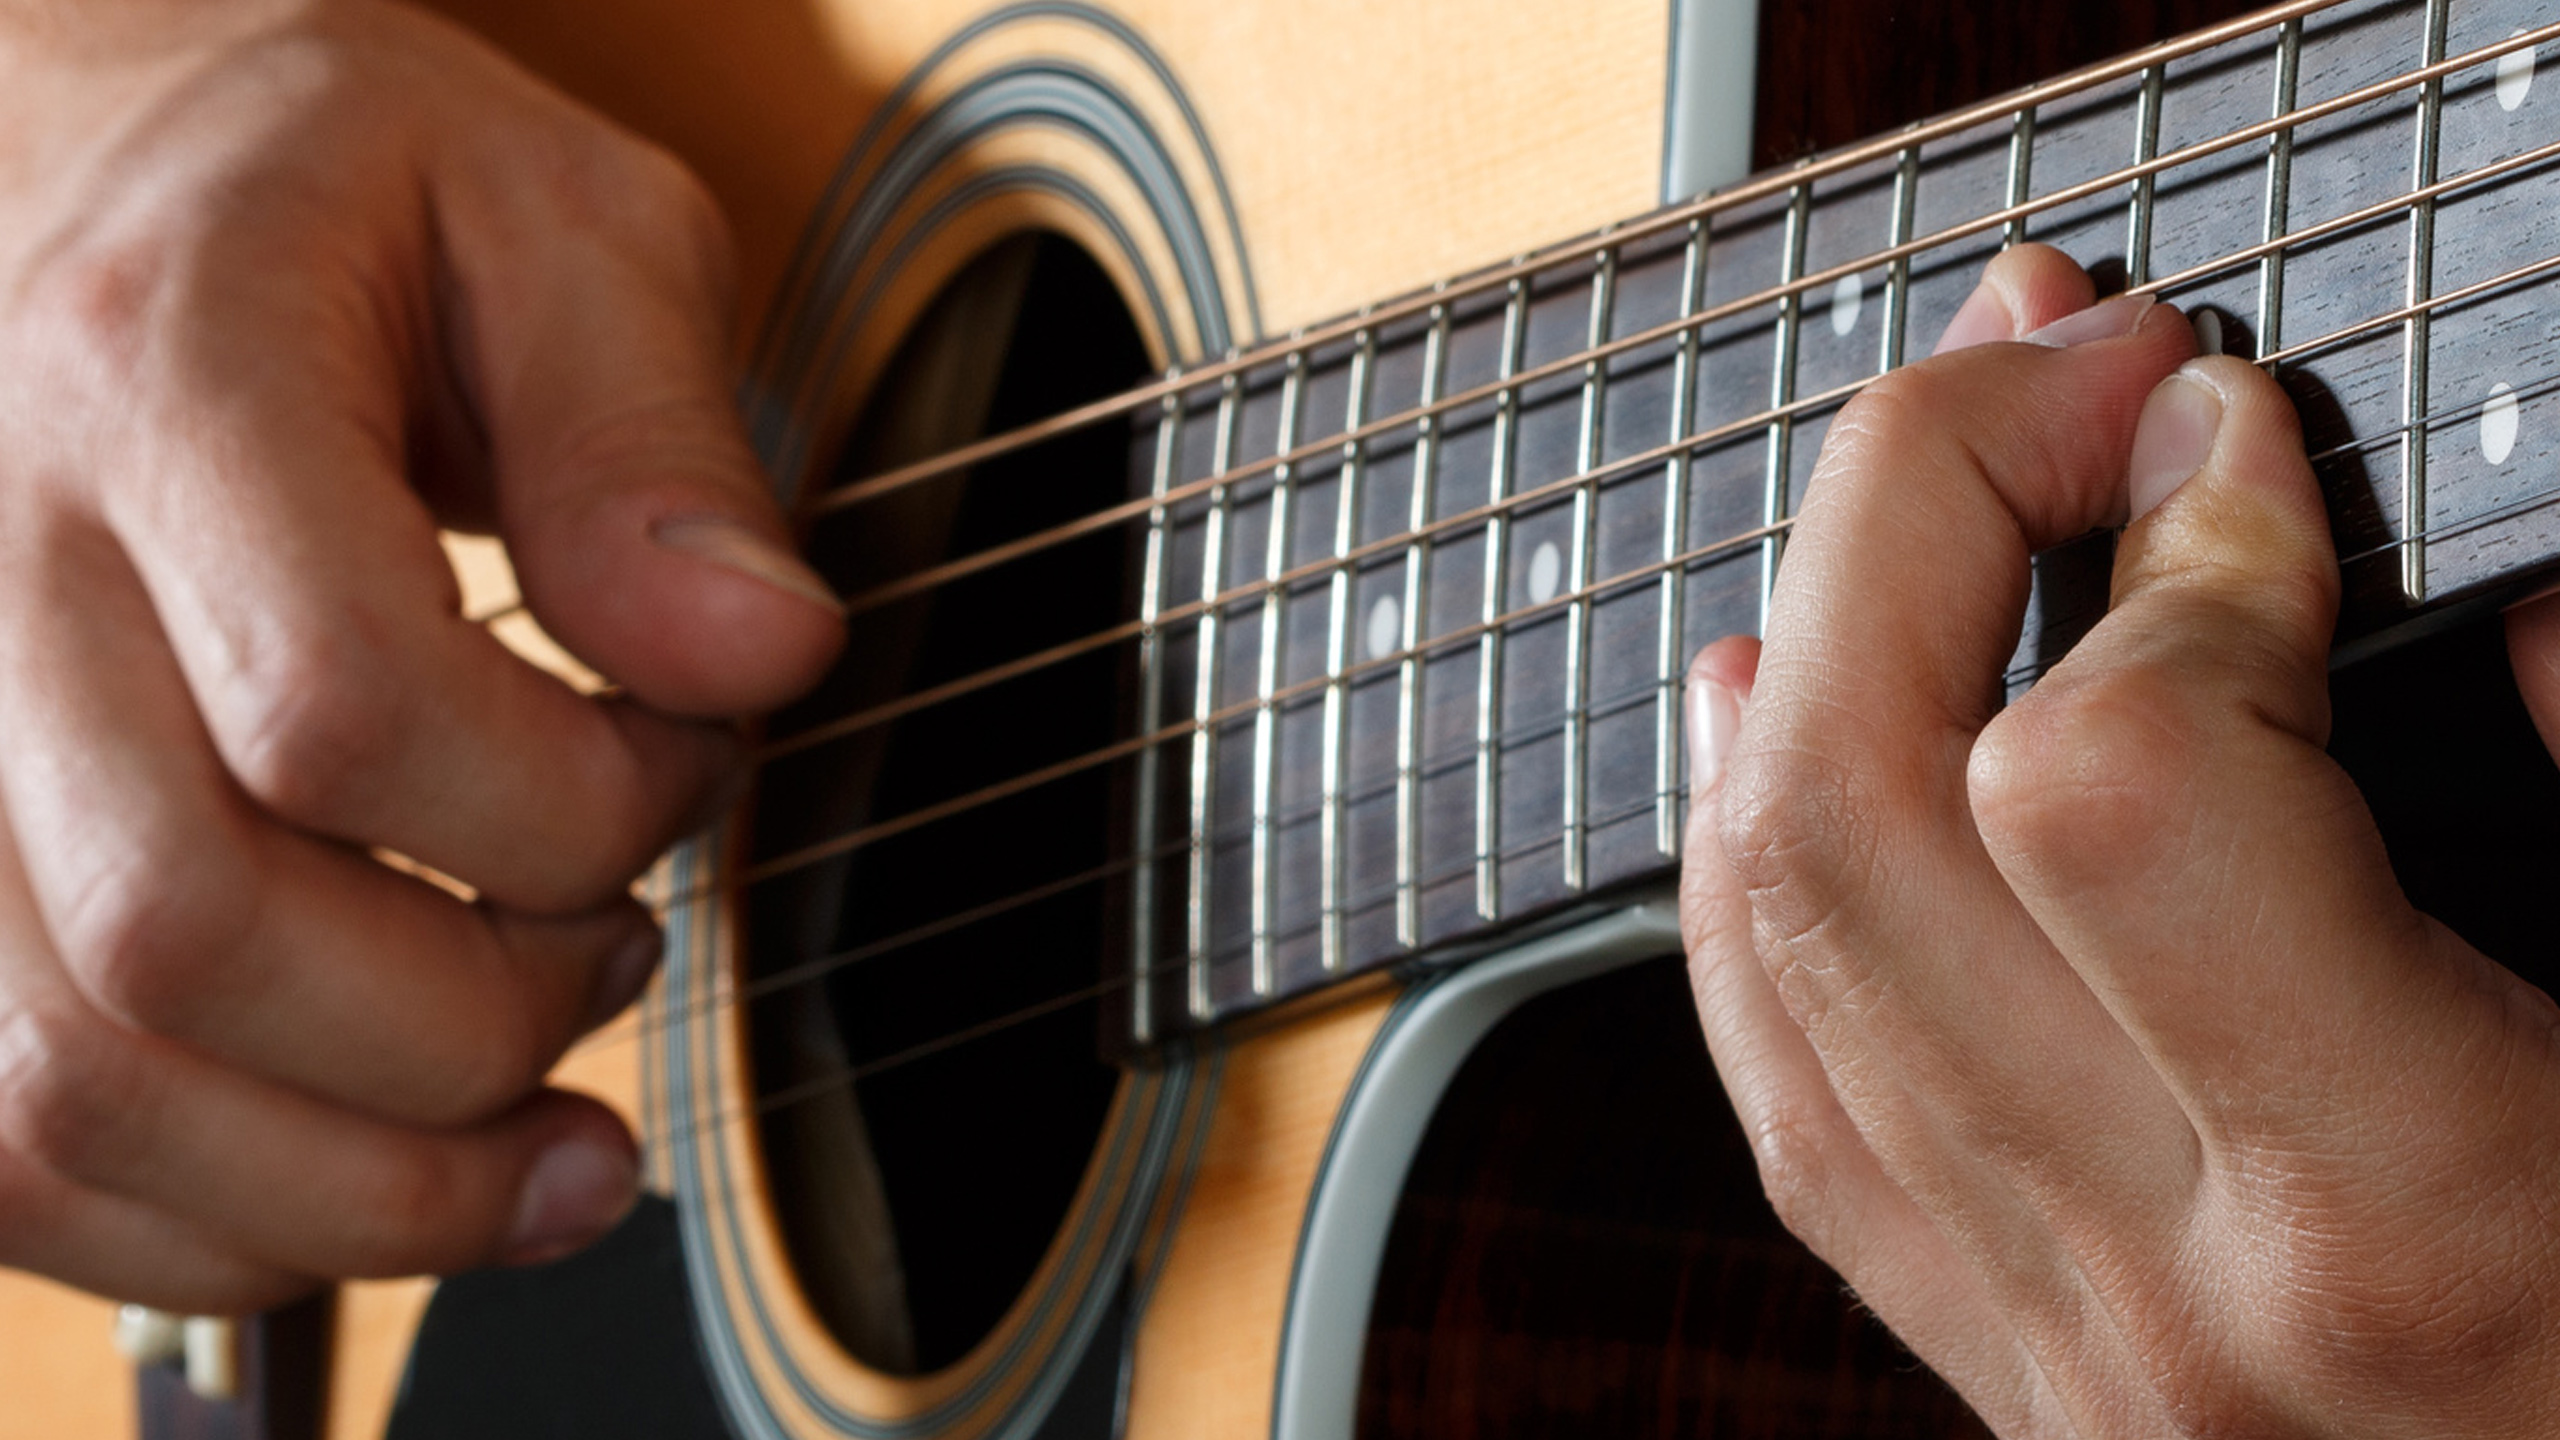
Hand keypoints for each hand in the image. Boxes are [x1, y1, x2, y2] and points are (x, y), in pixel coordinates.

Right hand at [0, 0, 841, 1309]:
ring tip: (543, 1133)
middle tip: (617, 940)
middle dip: (479, 1016)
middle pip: (195, 937)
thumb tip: (757, 656)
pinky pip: (4, 1144)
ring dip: (364, 1183)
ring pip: (76, 1087)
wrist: (92, 180)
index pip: (341, 702)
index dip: (572, 805)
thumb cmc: (325, 195)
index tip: (682, 760)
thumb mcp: (550, 218)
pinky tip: (380, 1174)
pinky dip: (218, 1217)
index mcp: (164, 376)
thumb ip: (654, 440)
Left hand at [1681, 244, 2559, 1435]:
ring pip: (1780, 925)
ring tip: (1921, 476)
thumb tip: (2487, 587)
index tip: (2253, 434)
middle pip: (1863, 809)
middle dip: (1919, 515)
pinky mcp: (2002, 1350)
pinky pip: (1785, 1075)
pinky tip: (1773, 714)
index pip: (2112, 787)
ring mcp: (2048, 1334)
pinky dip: (1751, 856)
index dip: (2173, 550)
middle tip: (2062, 366)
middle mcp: (2166, 1288)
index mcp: (2414, 1224)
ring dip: (1814, 640)